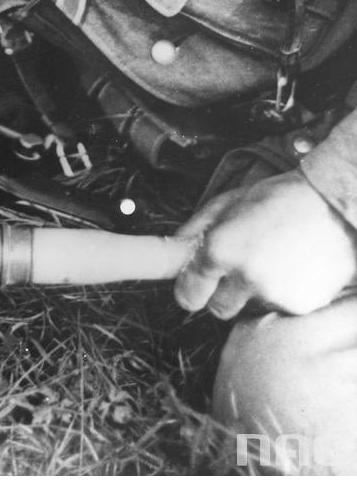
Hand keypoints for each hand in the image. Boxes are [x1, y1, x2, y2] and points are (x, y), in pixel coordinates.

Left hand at [173, 170, 356, 317]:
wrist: (333, 205)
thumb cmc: (279, 198)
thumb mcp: (228, 202)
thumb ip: (196, 228)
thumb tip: (174, 249)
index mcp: (221, 249)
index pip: (188, 294)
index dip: (190, 289)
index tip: (196, 285)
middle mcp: (244, 277)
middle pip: (217, 309)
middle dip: (222, 293)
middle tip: (238, 269)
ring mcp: (273, 294)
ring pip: (248, 308)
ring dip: (252, 293)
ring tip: (271, 261)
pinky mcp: (298, 306)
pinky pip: (276, 309)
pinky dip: (279, 294)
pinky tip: (290, 268)